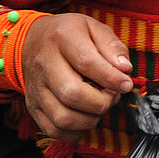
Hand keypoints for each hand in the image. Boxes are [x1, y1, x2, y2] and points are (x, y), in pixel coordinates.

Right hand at [21, 13, 133, 141]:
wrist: (32, 40)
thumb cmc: (69, 34)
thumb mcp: (94, 27)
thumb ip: (112, 46)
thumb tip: (124, 69)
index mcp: (62, 38)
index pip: (87, 63)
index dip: (111, 79)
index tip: (126, 85)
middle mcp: (44, 64)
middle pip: (72, 94)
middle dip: (101, 102)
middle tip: (112, 96)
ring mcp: (35, 88)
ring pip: (62, 117)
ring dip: (90, 119)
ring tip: (99, 106)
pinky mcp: (32, 105)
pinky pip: (53, 129)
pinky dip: (75, 131)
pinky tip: (85, 117)